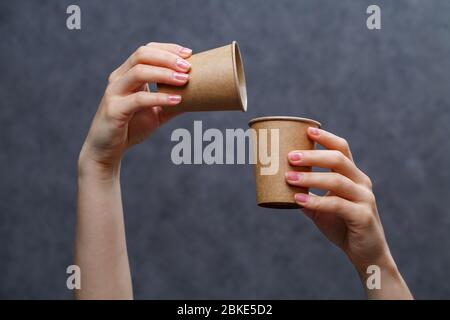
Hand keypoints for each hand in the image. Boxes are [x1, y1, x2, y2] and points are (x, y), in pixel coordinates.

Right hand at [79, 42, 192, 172]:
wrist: (108, 150)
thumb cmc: (131, 128)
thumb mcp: (156, 113)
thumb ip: (172, 102)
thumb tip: (198, 97)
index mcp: (127, 74)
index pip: (147, 50)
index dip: (168, 48)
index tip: (189, 54)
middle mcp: (118, 79)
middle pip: (142, 55)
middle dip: (167, 57)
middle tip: (188, 66)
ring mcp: (114, 93)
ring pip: (138, 72)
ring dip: (164, 74)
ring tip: (184, 79)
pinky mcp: (114, 110)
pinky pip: (139, 99)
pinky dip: (159, 98)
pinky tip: (176, 100)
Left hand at [285, 127, 411, 298]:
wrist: (365, 254)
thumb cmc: (343, 227)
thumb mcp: (322, 208)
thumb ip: (307, 196)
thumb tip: (280, 186)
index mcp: (353, 176)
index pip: (342, 149)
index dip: (326, 138)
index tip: (307, 130)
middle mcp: (361, 183)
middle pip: (338, 159)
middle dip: (313, 156)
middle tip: (290, 156)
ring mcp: (364, 198)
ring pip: (337, 180)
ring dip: (310, 178)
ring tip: (288, 177)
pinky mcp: (362, 216)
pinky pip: (337, 204)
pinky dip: (316, 200)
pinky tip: (298, 199)